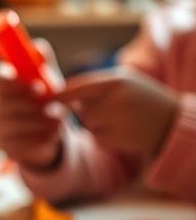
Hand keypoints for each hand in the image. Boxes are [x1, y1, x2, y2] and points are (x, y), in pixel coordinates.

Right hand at [0, 38, 65, 169]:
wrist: (50, 135)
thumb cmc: (45, 101)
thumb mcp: (47, 80)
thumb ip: (42, 63)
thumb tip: (39, 48)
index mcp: (1, 87)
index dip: (8, 80)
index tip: (34, 84)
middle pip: (3, 104)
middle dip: (31, 104)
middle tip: (52, 104)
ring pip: (15, 125)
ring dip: (40, 121)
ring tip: (60, 118)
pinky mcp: (9, 150)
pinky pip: (23, 144)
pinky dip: (42, 138)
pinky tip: (53, 134)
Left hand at [61, 68, 178, 158]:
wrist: (169, 121)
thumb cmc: (142, 96)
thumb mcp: (125, 80)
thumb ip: (95, 84)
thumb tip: (61, 91)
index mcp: (117, 81)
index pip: (80, 86)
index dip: (62, 93)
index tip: (49, 98)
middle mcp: (116, 100)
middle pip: (81, 108)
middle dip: (87, 108)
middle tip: (110, 106)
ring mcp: (117, 122)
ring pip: (87, 123)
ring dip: (95, 121)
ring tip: (119, 117)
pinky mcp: (117, 139)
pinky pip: (96, 136)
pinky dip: (103, 134)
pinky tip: (122, 129)